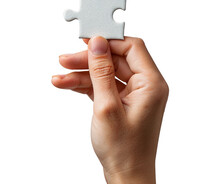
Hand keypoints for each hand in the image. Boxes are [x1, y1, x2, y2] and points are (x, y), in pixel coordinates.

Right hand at [52, 36, 167, 183]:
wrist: (125, 175)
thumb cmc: (123, 148)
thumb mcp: (107, 106)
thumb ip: (101, 71)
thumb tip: (97, 43)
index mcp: (151, 84)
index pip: (132, 48)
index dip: (108, 41)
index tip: (85, 39)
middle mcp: (144, 86)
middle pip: (113, 60)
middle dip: (87, 60)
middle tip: (64, 59)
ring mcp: (131, 94)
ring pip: (104, 73)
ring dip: (80, 74)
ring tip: (59, 77)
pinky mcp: (119, 102)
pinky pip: (100, 85)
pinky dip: (83, 85)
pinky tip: (65, 84)